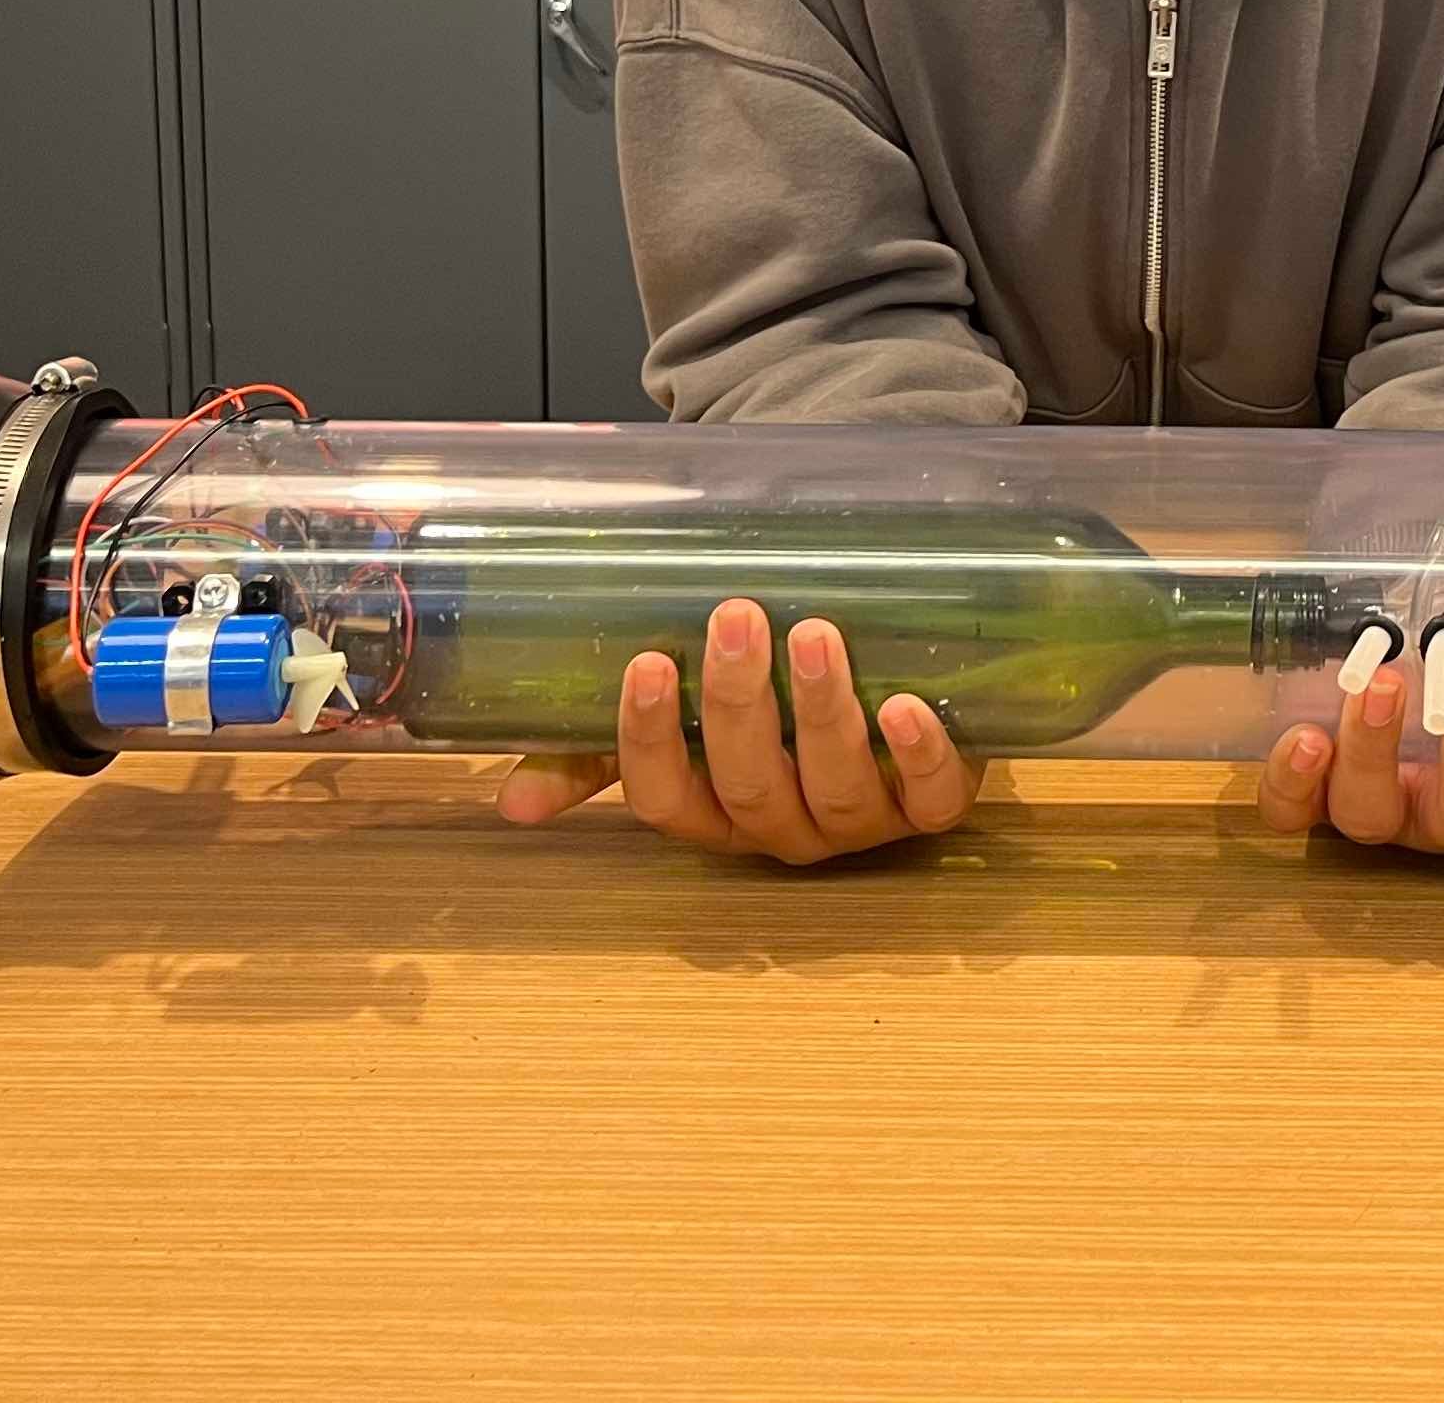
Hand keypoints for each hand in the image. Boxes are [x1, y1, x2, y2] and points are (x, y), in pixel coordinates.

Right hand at [491, 599, 976, 862]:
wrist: (881, 670)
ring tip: (816, 635)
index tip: (649, 660)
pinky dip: (921, 755)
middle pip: (750, 785)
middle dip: (739, 703)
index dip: (651, 740)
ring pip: (837, 791)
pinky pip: (933, 798)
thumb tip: (508, 803)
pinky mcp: (934, 802)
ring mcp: (862, 821)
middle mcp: (783, 827)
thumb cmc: (762, 701)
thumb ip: (596, 749)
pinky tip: (905, 705)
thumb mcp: (678, 719)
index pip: (666, 799)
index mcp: (713, 811)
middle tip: (736, 615)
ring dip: (823, 714)